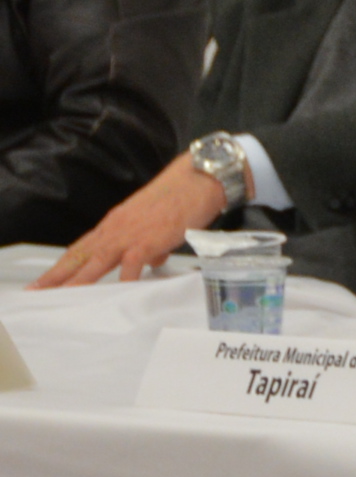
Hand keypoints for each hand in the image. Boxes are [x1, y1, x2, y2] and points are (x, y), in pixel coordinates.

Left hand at [33, 160, 228, 287]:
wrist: (197, 181)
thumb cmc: (181, 198)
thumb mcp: (158, 224)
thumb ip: (151, 245)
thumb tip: (151, 263)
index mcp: (115, 223)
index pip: (81, 247)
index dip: (63, 264)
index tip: (47, 278)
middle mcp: (116, 228)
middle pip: (79, 255)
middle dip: (57, 274)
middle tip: (37, 290)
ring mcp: (130, 234)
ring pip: (95, 260)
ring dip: (78, 280)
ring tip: (61, 295)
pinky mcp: (148, 240)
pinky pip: (130, 265)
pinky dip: (123, 281)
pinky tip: (115, 295)